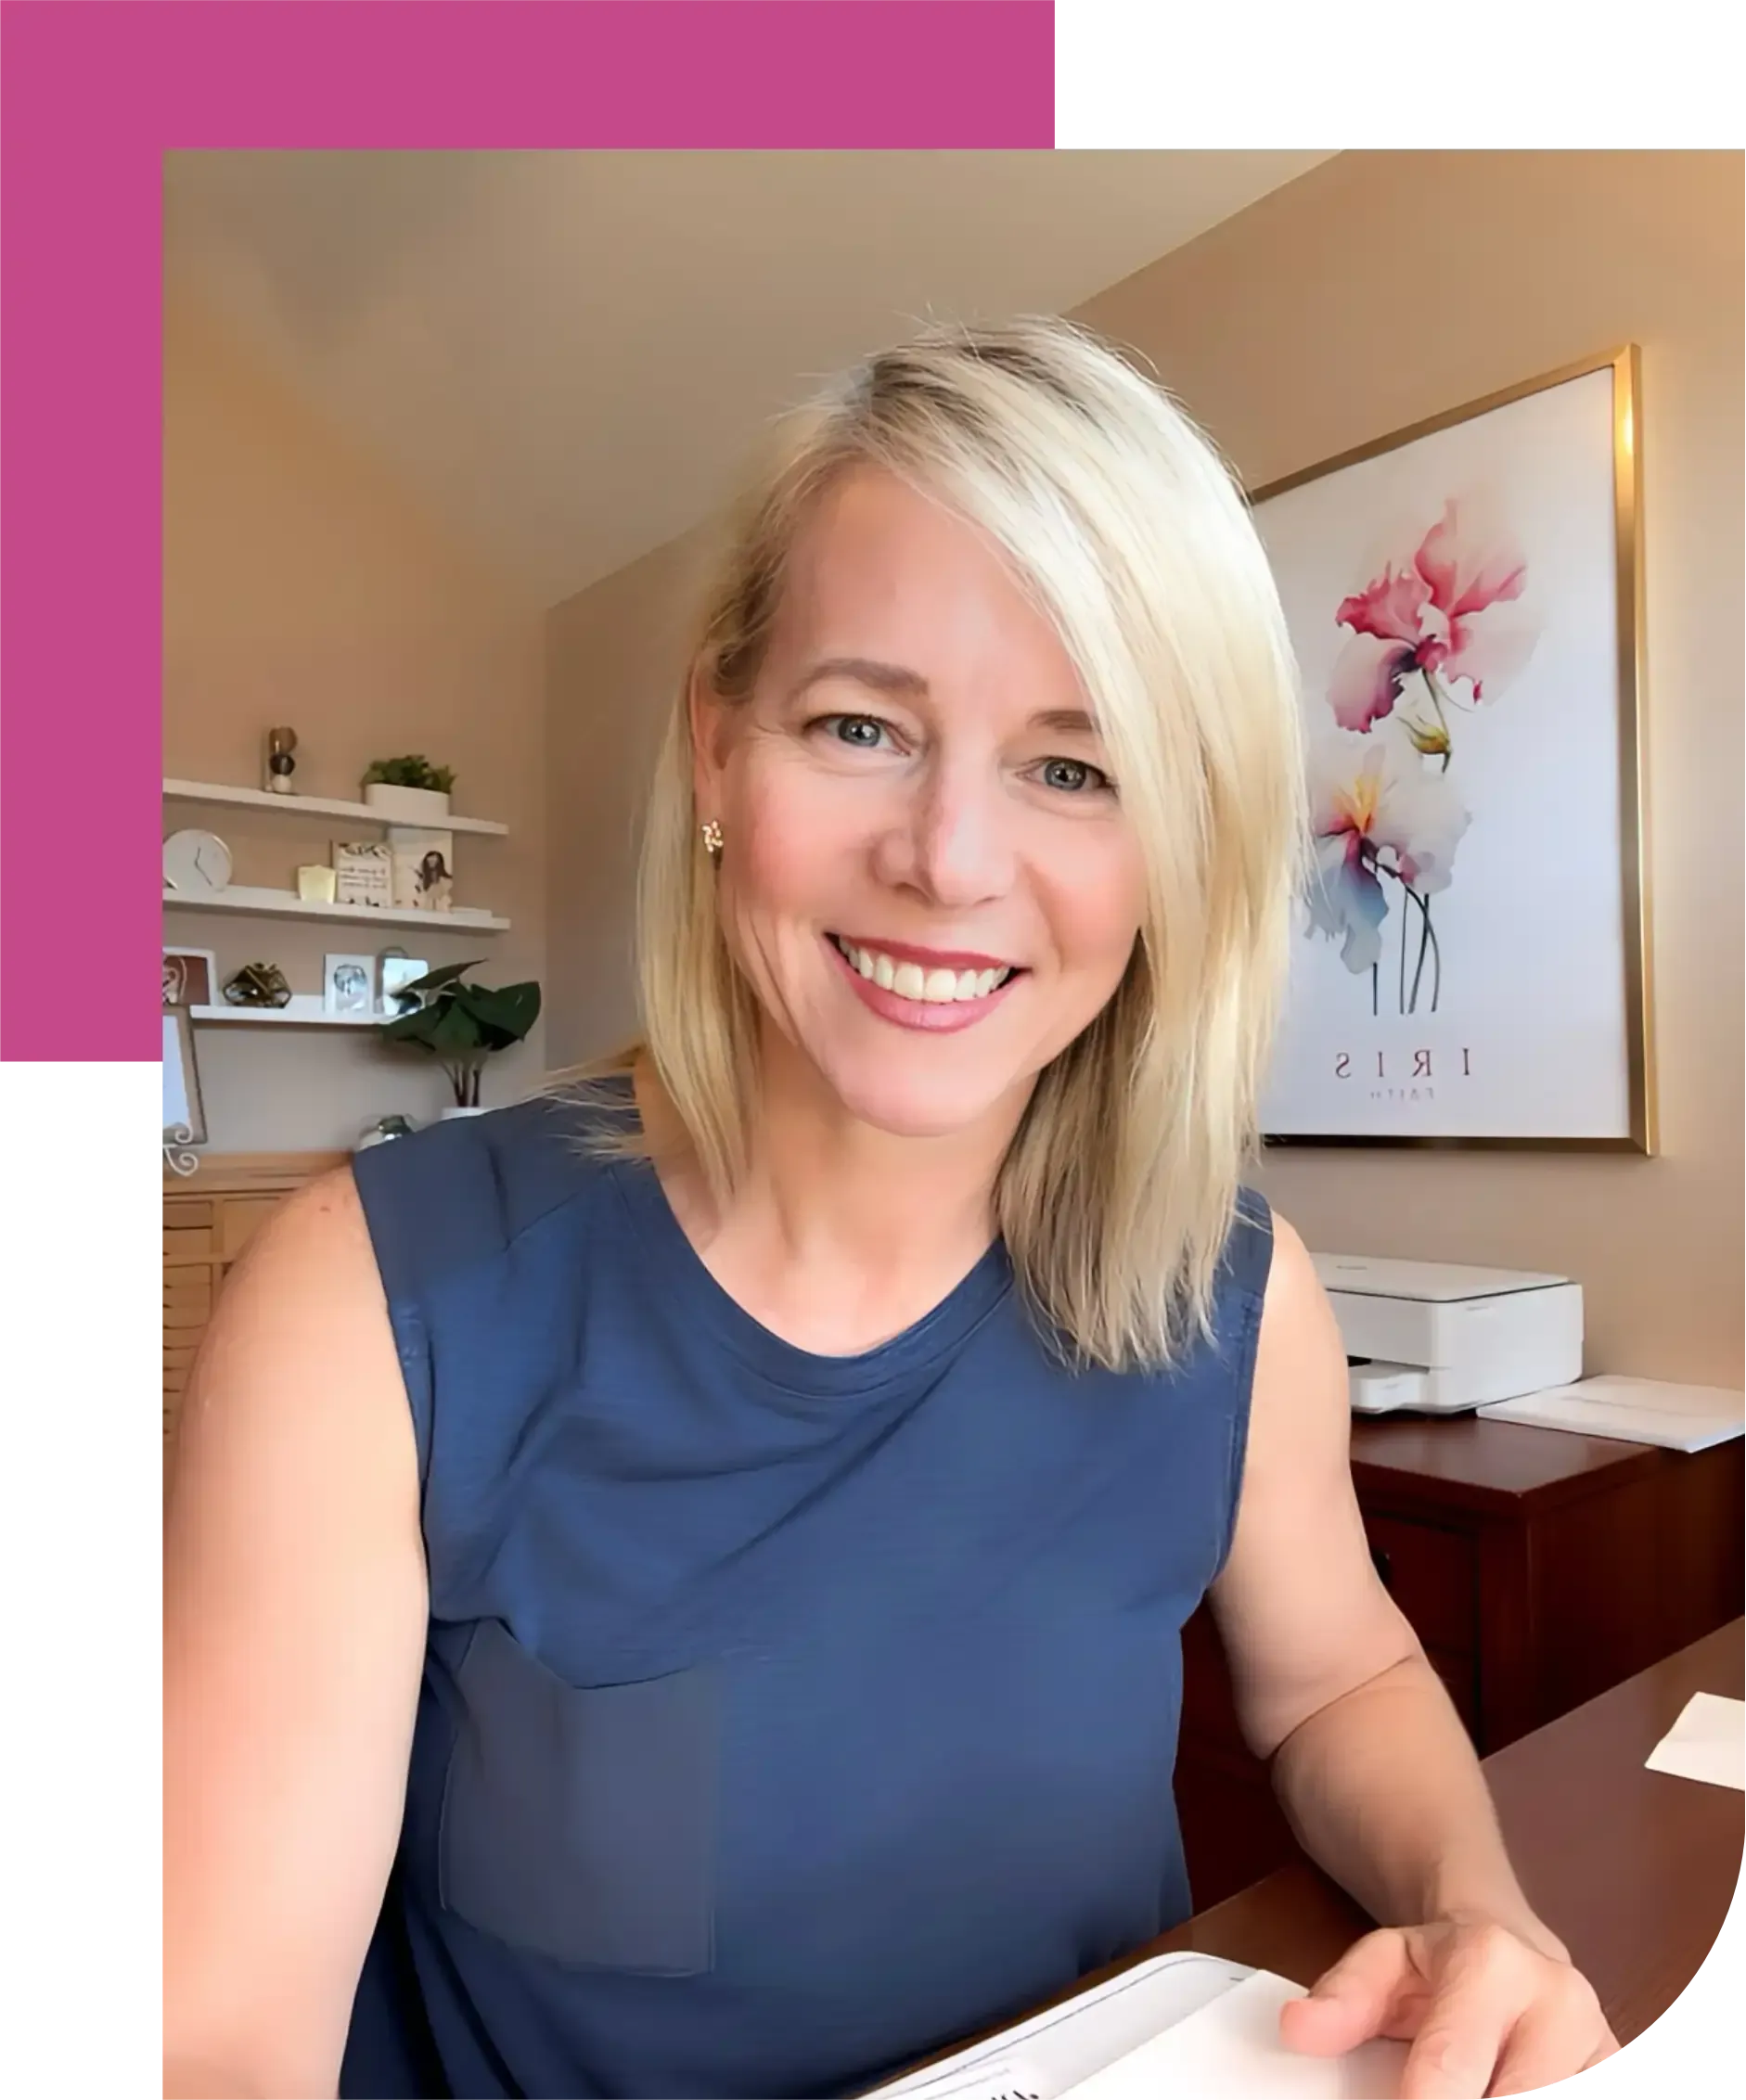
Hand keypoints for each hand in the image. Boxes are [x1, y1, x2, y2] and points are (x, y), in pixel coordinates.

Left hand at [1278, 1917, 1620, 2098]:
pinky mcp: (1617, 2077)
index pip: (1454, 2065)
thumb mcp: (1382, 1963)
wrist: (1509, 1947)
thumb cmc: (1440, 1965)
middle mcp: (1560, 2001)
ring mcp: (1602, 2048)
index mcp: (1492, 1962)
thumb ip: (1342, 1999)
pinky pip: (1584, 2099)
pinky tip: (1490, 2091)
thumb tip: (1300, 2029)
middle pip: (1512, 2099)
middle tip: (1411, 2097)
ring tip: (1448, 2090)